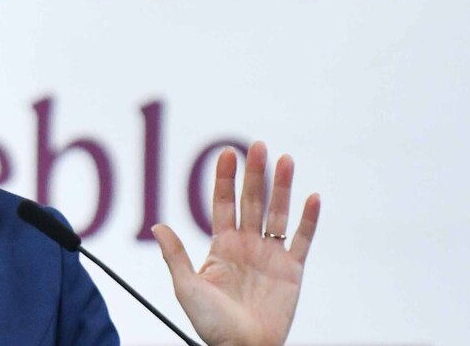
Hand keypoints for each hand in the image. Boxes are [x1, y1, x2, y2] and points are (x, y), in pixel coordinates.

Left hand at [153, 141, 320, 345]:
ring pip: (278, 214)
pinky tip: (312, 197)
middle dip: (255, 174)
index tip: (227, 153)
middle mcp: (247, 246)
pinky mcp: (292, 271)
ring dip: (282, 187)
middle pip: (252, 201)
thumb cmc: (211, 323)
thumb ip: (176, 255)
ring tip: (284, 159)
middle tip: (258, 146)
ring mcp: (270, 256)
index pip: (223, 204)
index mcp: (222, 246)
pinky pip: (302, 240)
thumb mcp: (187, 287)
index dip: (225, 179)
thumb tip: (157, 226)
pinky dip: (309, 219)